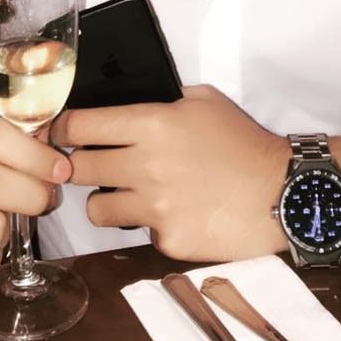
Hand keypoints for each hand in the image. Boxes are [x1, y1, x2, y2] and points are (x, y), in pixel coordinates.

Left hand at [51, 85, 289, 261]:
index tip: (59, 132)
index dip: (61, 128)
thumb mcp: (202, 100)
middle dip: (79, 165)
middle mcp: (145, 164)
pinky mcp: (167, 241)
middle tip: (94, 163)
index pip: (79, 126)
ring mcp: (155, 207)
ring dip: (105, 198)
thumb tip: (125, 104)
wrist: (280, 191)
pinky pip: (136, 232)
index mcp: (152, 122)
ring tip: (128, 192)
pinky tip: (170, 212)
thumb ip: (161, 100)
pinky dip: (146, 224)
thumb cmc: (243, 141)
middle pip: (77, 168)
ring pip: (95, 208)